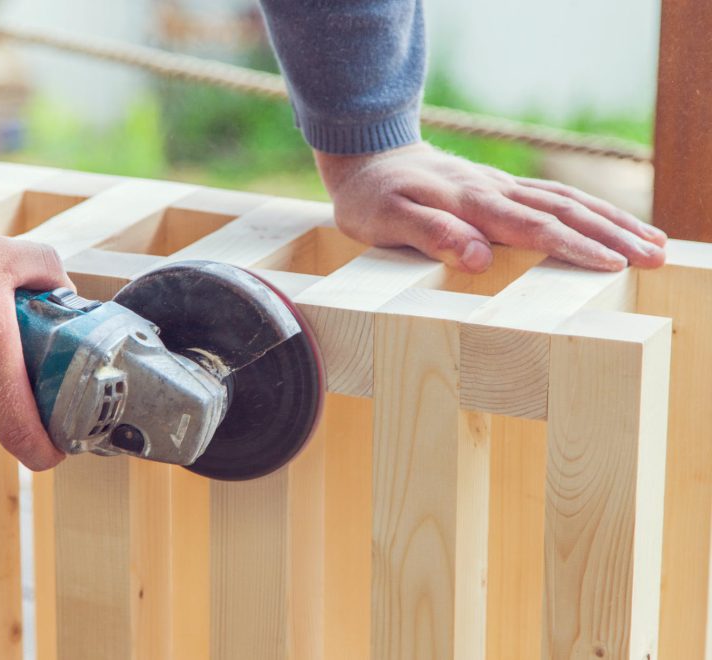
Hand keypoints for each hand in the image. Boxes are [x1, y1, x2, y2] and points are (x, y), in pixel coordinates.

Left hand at [314, 142, 665, 272]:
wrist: (369, 157)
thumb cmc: (372, 199)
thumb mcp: (385, 220)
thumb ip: (430, 236)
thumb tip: (477, 258)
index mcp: (470, 203)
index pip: (531, 226)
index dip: (572, 246)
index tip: (612, 264)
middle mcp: (493, 191)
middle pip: (562, 211)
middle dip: (611, 234)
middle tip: (656, 258)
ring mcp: (500, 186)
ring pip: (566, 200)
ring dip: (611, 220)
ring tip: (654, 242)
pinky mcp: (500, 187)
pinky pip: (553, 195)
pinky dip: (588, 208)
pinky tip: (611, 221)